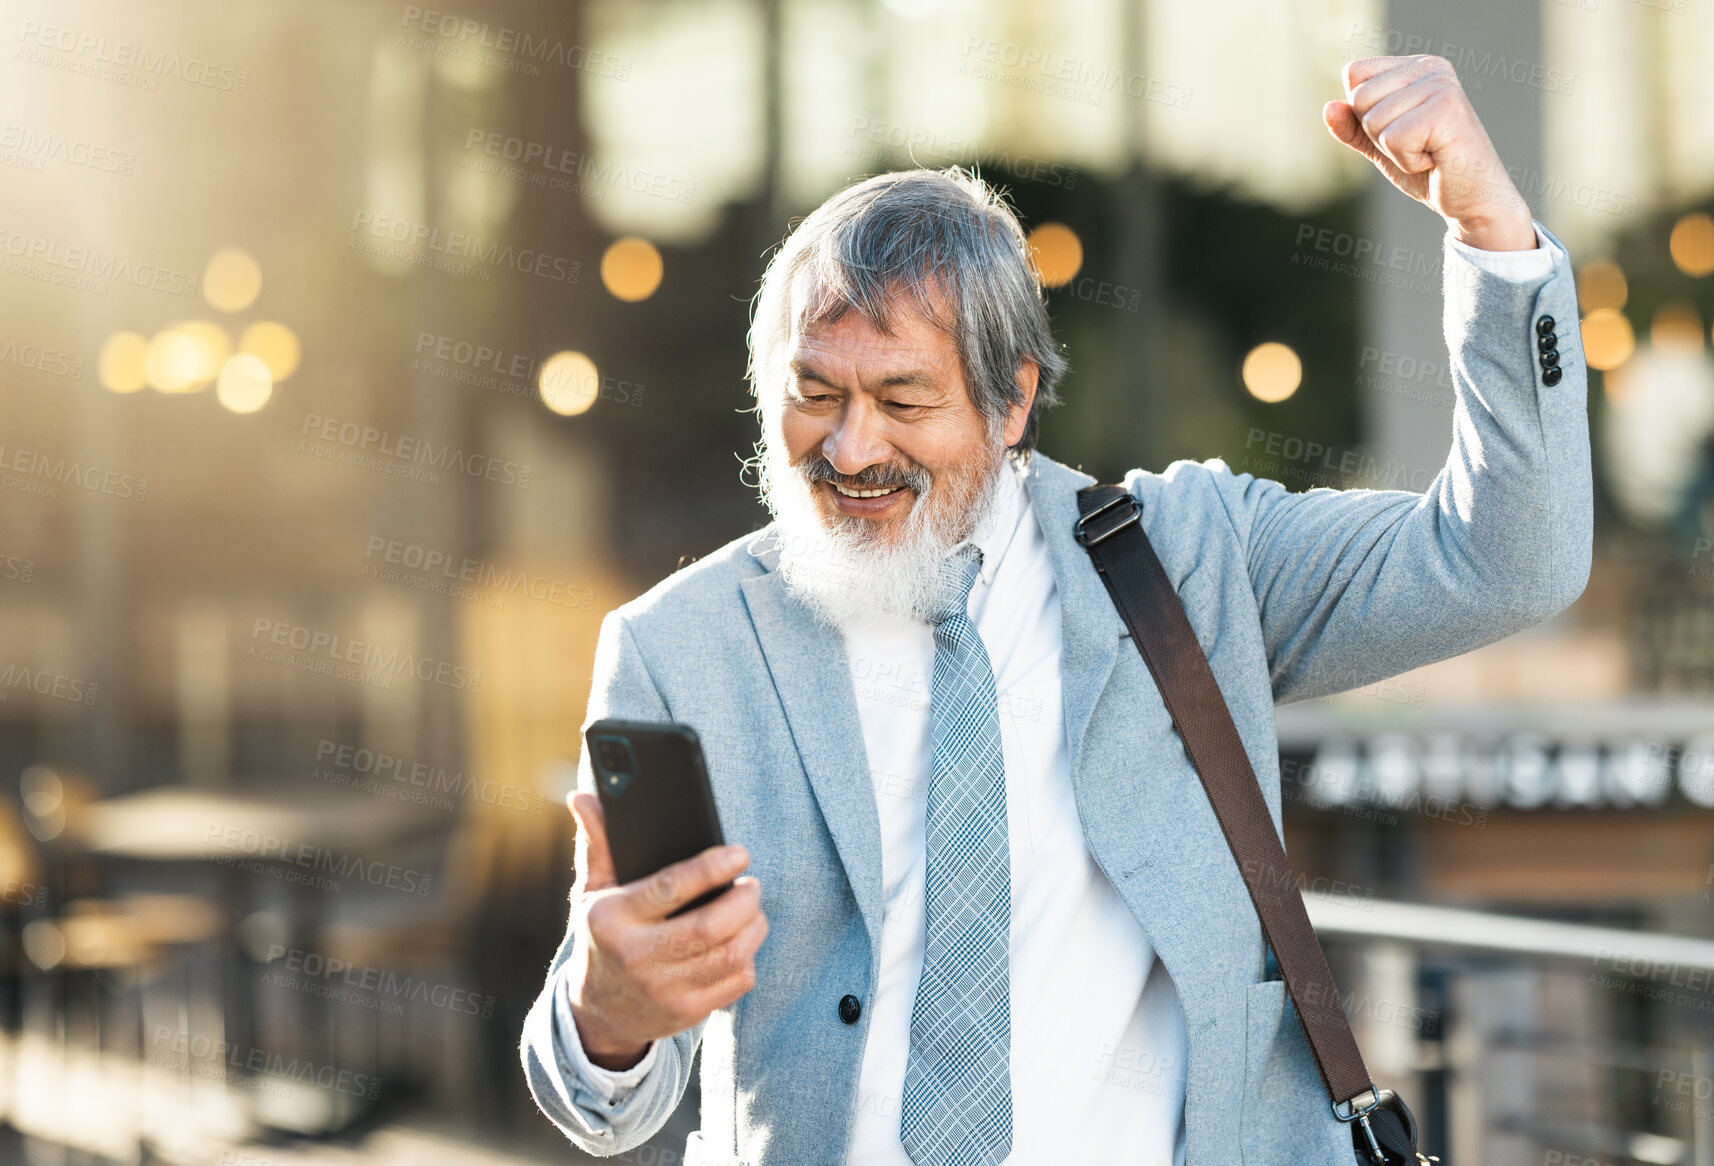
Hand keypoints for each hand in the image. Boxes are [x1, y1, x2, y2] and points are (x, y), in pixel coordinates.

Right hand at [562, 792, 766, 1070]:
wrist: (597, 1012)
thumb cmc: (602, 936)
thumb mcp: (592, 891)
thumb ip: (597, 843)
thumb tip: (582, 796)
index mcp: (612, 919)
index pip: (670, 888)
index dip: (712, 868)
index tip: (739, 853)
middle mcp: (636, 957)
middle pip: (710, 927)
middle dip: (744, 900)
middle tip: (751, 884)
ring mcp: (663, 990)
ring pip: (731, 955)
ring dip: (754, 926)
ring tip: (751, 908)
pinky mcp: (686, 1013)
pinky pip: (737, 982)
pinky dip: (748, 958)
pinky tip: (741, 943)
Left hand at [1323, 56, 1536, 251]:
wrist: (1471, 200)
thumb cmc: (1428, 171)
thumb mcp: (1380, 146)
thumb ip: (1352, 126)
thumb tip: (1328, 107)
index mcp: (1416, 67)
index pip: (1354, 75)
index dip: (1364, 115)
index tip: (1401, 130)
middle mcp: (1431, 67)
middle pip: (1359, 97)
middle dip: (1377, 135)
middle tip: (1416, 145)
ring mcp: (1441, 85)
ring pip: (1374, 120)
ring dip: (1394, 150)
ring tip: (1427, 152)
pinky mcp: (1446, 109)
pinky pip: (1392, 138)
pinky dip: (1407, 160)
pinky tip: (1434, 159)